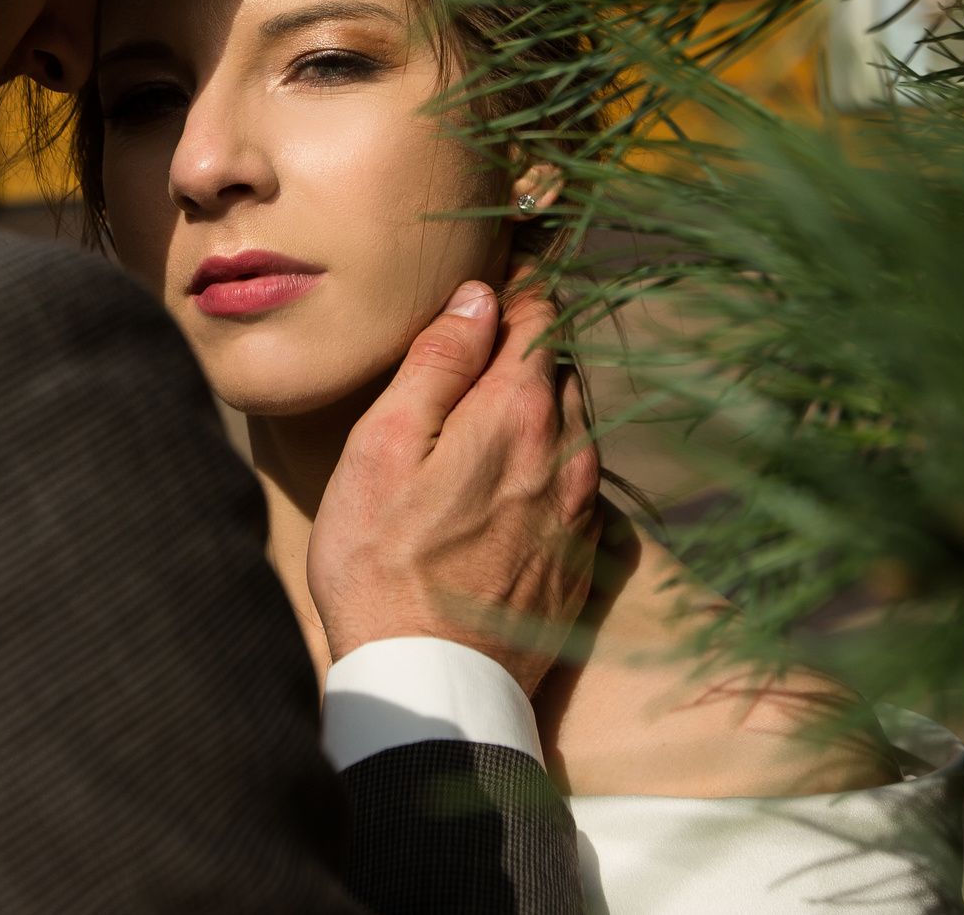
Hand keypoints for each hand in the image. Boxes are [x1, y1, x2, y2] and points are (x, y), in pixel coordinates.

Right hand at [308, 279, 601, 694]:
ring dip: (538, 401)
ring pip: (572, 421)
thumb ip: (436, 364)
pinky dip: (546, 459)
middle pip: (559, 367)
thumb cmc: (382, 565)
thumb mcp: (384, 448)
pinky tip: (505, 475)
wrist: (429, 687)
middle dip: (524, 343)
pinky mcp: (580, 555)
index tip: (493, 276)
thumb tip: (479, 298)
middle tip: (479, 333)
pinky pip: (575, 479)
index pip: (538, 316)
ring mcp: (581, 508)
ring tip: (487, 402)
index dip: (515, 288)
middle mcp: (567, 453)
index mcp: (519, 413)